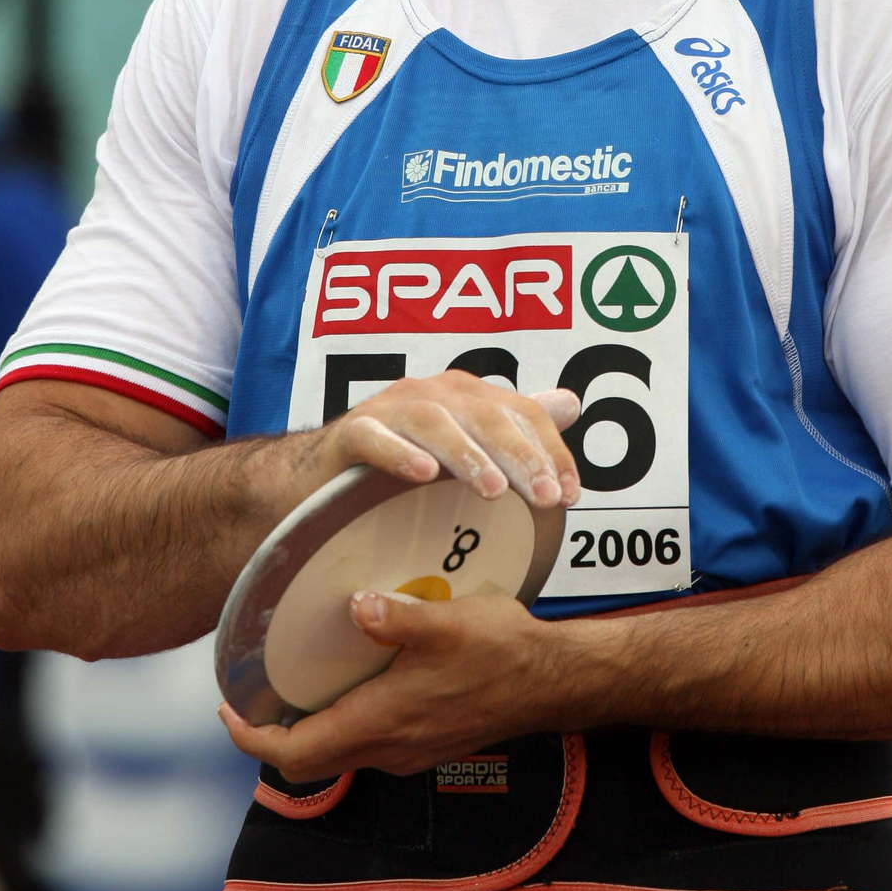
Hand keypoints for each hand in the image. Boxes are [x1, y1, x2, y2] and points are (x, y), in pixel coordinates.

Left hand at [219, 588, 566, 779]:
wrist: (553, 681)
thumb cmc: (504, 653)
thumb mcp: (448, 623)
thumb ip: (397, 618)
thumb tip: (354, 606)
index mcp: (382, 722)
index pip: (295, 752)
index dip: (251, 736)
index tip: (228, 709)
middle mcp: (389, 748)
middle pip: (309, 761)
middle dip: (271, 734)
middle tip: (253, 694)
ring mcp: (409, 750)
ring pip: (338, 754)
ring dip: (309, 727)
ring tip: (295, 680)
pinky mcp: (426, 742)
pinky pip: (367, 744)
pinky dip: (343, 721)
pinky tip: (353, 679)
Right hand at [267, 372, 581, 520]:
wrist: (319, 475)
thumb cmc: (400, 460)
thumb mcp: (463, 443)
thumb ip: (514, 424)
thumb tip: (572, 403)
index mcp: (465, 396)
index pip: (521, 413)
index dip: (549, 450)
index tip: (570, 496)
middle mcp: (432, 393)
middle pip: (485, 416)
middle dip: (520, 455)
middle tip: (545, 497)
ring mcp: (389, 408)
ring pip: (435, 423)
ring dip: (467, 454)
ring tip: (494, 491)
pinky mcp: (350, 433)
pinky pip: (376, 438)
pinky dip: (400, 452)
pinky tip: (422, 474)